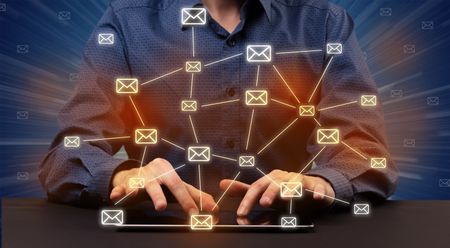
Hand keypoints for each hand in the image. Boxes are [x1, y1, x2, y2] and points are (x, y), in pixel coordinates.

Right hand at [110, 158, 217, 214]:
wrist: (134, 175)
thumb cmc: (160, 182)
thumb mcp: (178, 186)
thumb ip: (195, 196)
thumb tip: (215, 208)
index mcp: (168, 170)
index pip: (180, 186)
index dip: (187, 200)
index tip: (194, 214)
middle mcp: (153, 172)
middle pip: (159, 184)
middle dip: (160, 195)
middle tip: (161, 207)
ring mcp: (137, 177)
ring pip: (138, 184)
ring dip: (136, 190)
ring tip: (134, 196)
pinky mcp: (124, 184)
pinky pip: (120, 188)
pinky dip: (118, 192)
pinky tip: (115, 196)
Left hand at [219, 170, 334, 216]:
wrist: (311, 188)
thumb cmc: (285, 191)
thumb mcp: (264, 192)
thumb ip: (244, 190)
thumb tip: (223, 184)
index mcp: (270, 179)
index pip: (256, 187)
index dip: (248, 200)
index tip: (241, 213)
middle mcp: (284, 177)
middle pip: (275, 183)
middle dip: (269, 193)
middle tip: (264, 203)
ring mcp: (300, 180)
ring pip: (295, 183)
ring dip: (290, 190)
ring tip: (286, 198)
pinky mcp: (315, 186)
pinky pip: (317, 187)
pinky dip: (317, 192)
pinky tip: (315, 197)